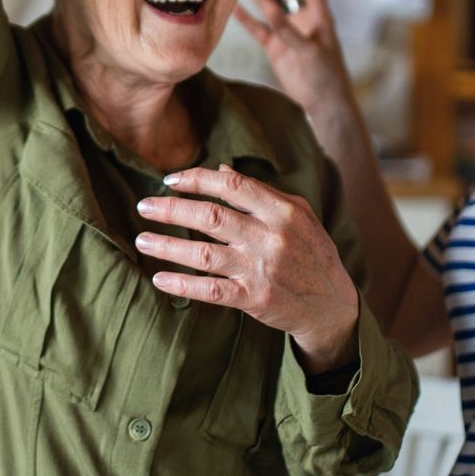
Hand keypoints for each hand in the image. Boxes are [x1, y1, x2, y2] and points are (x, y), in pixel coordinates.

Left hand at [135, 163, 359, 372]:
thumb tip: (222, 170)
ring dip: (169, 245)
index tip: (169, 180)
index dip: (197, 180)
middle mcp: (271, 237)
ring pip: (205, 254)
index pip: (232, 187)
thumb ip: (259, 192)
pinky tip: (159, 278)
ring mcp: (262, 269)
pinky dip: (183, 284)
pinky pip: (211, 290)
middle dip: (172, 209)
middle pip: (212, 216)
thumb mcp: (296, 215)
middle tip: (143, 206)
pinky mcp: (255, 299)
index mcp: (282, 211)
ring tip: (142, 240)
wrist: (332, 305)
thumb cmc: (311, 252)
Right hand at [236, 0, 359, 133]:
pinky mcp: (276, 49)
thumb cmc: (326, 77)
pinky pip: (259, 30)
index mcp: (320, 17)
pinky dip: (246, 19)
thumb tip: (272, 12)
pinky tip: (233, 6)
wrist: (323, 103)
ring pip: (270, 7)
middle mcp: (303, 21)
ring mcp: (288, 34)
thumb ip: (291, 33)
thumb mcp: (311, 52)